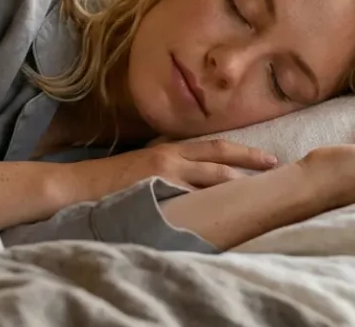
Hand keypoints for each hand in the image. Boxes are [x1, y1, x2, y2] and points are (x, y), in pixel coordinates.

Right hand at [66, 139, 279, 202]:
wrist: (77, 185)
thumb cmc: (108, 181)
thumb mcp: (143, 166)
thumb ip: (168, 168)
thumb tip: (192, 180)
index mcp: (168, 149)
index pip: (213, 147)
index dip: (241, 151)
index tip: (266, 157)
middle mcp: (170, 155)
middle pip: (220, 154)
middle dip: (250, 158)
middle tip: (276, 165)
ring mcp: (164, 171)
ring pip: (211, 175)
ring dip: (238, 181)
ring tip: (262, 188)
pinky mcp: (156, 187)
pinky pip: (192, 195)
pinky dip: (212, 201)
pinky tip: (228, 209)